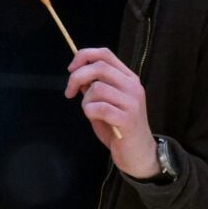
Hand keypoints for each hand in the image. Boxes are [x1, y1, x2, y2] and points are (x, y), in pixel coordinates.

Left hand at [63, 48, 160, 178]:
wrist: (138, 154)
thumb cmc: (118, 126)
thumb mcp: (105, 101)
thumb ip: (94, 86)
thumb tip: (77, 73)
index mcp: (128, 78)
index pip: (105, 54)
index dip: (84, 56)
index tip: (71, 69)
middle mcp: (133, 86)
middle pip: (99, 67)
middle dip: (77, 77)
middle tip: (69, 92)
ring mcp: (132, 102)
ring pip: (97, 88)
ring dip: (85, 100)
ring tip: (90, 111)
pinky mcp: (127, 119)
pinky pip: (99, 107)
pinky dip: (89, 111)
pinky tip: (94, 118)